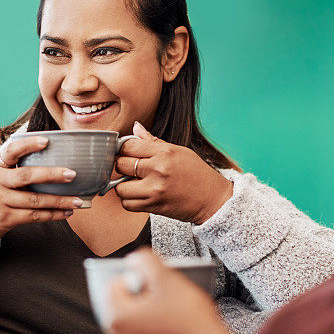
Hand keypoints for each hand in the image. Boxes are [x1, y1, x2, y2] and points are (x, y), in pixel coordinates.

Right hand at [0, 135, 83, 245]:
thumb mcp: (1, 172)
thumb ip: (20, 162)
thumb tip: (54, 147)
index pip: (11, 151)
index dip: (28, 144)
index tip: (47, 140)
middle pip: (26, 176)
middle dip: (51, 175)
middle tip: (72, 174)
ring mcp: (1, 201)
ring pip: (34, 201)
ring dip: (59, 201)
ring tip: (77, 200)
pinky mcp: (7, 218)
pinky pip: (33, 216)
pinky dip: (53, 215)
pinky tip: (67, 212)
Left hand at [106, 248, 240, 333]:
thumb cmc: (189, 316)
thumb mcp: (167, 278)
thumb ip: (145, 261)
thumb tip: (134, 260)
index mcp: (117, 317)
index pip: (114, 286)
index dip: (134, 278)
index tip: (154, 282)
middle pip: (121, 309)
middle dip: (137, 300)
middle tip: (161, 297)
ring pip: (129, 329)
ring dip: (142, 320)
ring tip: (165, 313)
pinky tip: (165, 332)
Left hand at [114, 122, 232, 223]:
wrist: (213, 199)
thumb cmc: (197, 174)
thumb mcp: (179, 151)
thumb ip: (153, 141)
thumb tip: (135, 127)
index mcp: (164, 152)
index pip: (128, 146)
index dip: (124, 149)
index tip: (127, 153)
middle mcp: (158, 169)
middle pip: (121, 164)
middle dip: (122, 167)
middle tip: (130, 169)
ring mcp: (155, 189)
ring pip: (120, 187)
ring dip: (123, 186)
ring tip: (134, 184)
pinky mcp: (153, 206)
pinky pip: (127, 204)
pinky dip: (129, 201)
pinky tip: (139, 196)